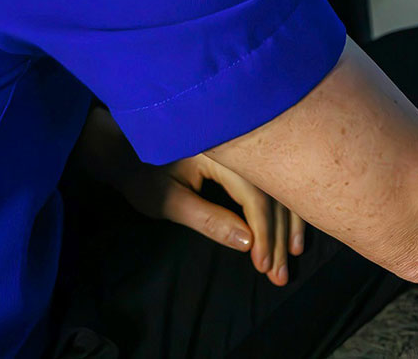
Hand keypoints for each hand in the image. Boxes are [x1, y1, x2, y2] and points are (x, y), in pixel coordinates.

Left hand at [121, 152, 305, 285]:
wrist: (126, 146)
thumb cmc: (143, 175)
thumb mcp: (170, 200)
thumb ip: (208, 220)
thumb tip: (249, 243)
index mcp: (221, 149)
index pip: (254, 193)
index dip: (263, 231)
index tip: (263, 264)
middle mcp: (241, 143)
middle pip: (273, 192)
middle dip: (278, 236)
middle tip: (280, 274)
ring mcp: (247, 148)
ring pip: (278, 187)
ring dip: (287, 224)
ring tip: (291, 257)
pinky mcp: (248, 156)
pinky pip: (274, 183)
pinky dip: (284, 208)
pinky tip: (290, 230)